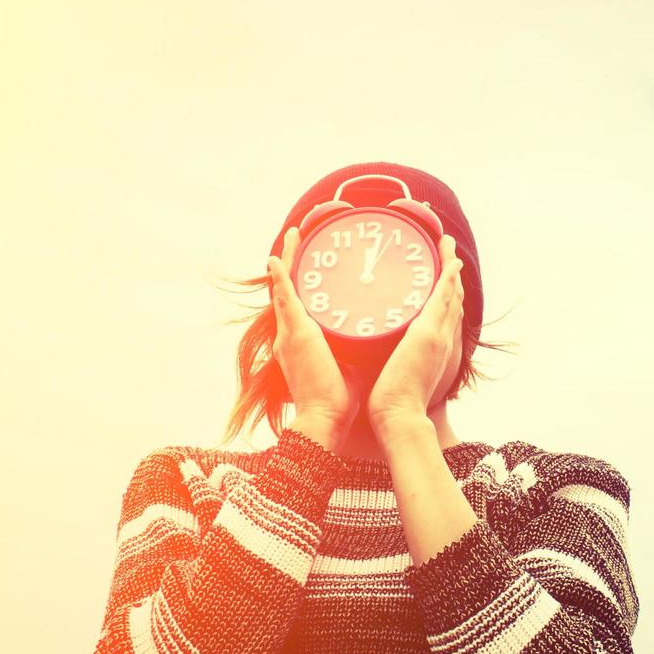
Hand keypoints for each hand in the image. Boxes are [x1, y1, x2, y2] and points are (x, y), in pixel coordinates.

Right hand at [267, 225, 364, 426]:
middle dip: (291, 264)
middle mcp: (290, 336)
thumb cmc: (338, 399)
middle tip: (295, 238)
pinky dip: (280, 278)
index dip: (301, 284)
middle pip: (288, 291)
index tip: (309, 265)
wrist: (324, 418)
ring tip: (292, 236)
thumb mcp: (350, 363)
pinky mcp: (295, 334)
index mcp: (302, 343)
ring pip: (284, 288)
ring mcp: (289, 334)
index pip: (301, 306)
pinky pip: (284, 299)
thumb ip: (357, 347)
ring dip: (286, 261)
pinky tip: (276, 259)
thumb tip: (378, 337)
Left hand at [367, 234, 465, 432]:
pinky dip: (448, 279)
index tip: (442, 274)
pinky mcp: (429, 334)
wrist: (400, 415)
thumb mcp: (398, 374)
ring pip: (450, 294)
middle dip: (452, 274)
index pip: (443, 315)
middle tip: (449, 251)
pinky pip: (443, 298)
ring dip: (451, 268)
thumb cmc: (395, 402)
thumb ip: (395, 358)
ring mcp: (439, 335)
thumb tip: (381, 351)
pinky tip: (449, 262)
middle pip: (452, 300)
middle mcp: (442, 339)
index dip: (446, 293)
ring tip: (448, 245)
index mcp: (435, 349)